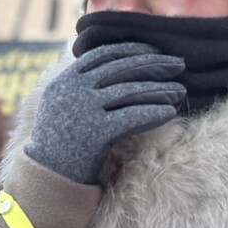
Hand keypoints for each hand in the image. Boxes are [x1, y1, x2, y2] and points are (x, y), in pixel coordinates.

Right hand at [25, 42, 185, 183]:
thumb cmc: (59, 140)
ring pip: (130, 92)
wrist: (46, 177)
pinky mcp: (95, 133)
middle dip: (153, 64)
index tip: (154, 51)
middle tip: (179, 64)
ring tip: (181, 90)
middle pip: (121, 69)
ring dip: (160, 89)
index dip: (131, 49)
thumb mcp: (59, 104)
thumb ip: (79, 83)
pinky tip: (170, 112)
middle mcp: (73, 90)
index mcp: (65, 79)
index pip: (103, 54)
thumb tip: (112, 63)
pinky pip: (132, 117)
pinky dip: (153, 112)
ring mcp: (84, 110)